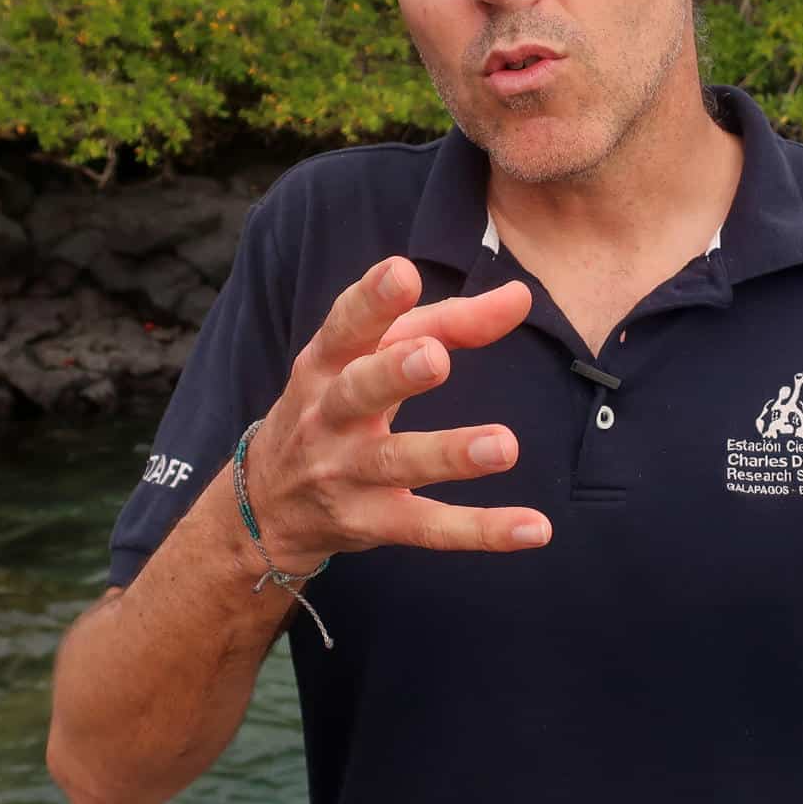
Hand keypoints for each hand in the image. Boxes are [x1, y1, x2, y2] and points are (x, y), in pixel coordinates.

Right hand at [239, 257, 549, 571]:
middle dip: (394, 373)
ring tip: (505, 445)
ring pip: (397, 462)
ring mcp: (346, 472)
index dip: (371, 300)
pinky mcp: (372, 522)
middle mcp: (329, 415)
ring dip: (450, 454)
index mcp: (327, 363)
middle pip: (359, 390)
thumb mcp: (371, 356)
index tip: (401, 273)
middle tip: (435, 357)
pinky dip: (482, 530)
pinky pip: (429, 527)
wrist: (267, 504)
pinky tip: (535, 528)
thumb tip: (520, 296)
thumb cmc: (339, 403)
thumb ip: (445, 322)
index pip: (346, 326)